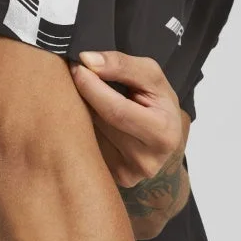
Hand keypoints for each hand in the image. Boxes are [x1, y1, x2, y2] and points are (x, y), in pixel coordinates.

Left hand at [68, 51, 184, 188]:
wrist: (165, 139)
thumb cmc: (159, 103)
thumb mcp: (152, 77)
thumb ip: (122, 65)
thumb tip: (87, 60)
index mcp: (162, 134)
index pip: (115, 110)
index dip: (91, 87)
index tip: (76, 67)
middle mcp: (145, 161)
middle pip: (98, 123)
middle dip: (83, 97)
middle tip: (75, 78)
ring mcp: (127, 174)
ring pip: (89, 136)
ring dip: (81, 114)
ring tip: (86, 100)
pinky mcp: (111, 179)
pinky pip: (87, 149)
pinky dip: (82, 131)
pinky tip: (87, 122)